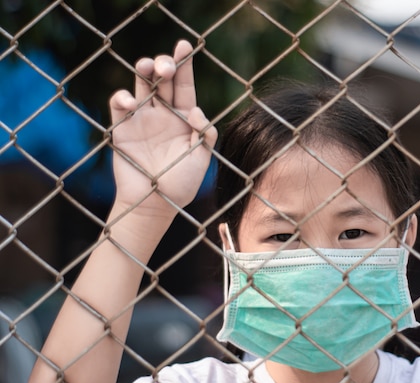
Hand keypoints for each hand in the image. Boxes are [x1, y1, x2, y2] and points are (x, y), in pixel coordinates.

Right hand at [108, 40, 215, 216]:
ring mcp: (142, 120)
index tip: (186, 45)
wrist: (154, 206)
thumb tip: (197, 112)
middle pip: (162, 80)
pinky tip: (131, 102)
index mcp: (184, 119)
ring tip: (147, 67)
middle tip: (167, 66)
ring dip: (143, 71)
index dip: (185, 65)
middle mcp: (163, 115)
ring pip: (141, 86)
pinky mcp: (122, 128)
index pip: (185, 86)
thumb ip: (205, 135)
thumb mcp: (201, 159)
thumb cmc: (181, 185)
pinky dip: (123, 98)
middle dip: (165, 65)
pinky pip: (120, 105)